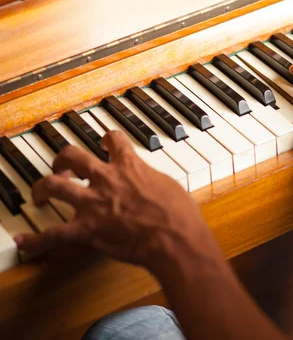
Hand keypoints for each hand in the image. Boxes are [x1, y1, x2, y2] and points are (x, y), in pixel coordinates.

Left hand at [14, 132, 217, 274]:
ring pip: (53, 186)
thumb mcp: (171, 186)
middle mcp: (106, 179)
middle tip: (62, 166)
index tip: (104, 141)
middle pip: (72, 156)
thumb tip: (154, 186)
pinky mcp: (86, 230)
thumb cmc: (180, 215)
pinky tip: (23, 243)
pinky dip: (35, 241)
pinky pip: (52, 235)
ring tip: (39, 194)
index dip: (107, 138)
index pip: (114, 140)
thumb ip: (155, 181)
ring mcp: (92, 204)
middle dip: (62, 159)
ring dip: (42, 189)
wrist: (174, 238)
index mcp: (130, 166)